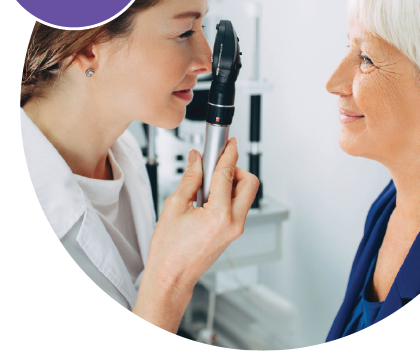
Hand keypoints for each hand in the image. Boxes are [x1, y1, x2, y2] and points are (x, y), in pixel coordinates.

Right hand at [133, 137, 258, 330]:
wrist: (172, 277)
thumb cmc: (170, 250)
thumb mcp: (174, 206)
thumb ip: (190, 178)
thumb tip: (197, 158)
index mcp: (219, 215)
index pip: (228, 173)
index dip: (228, 153)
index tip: (229, 142)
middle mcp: (234, 222)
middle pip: (250, 183)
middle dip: (236, 169)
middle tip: (216, 166)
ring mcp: (236, 229)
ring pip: (246, 194)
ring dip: (232, 182)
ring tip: (207, 185)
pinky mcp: (234, 232)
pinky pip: (238, 206)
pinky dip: (228, 195)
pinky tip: (208, 198)